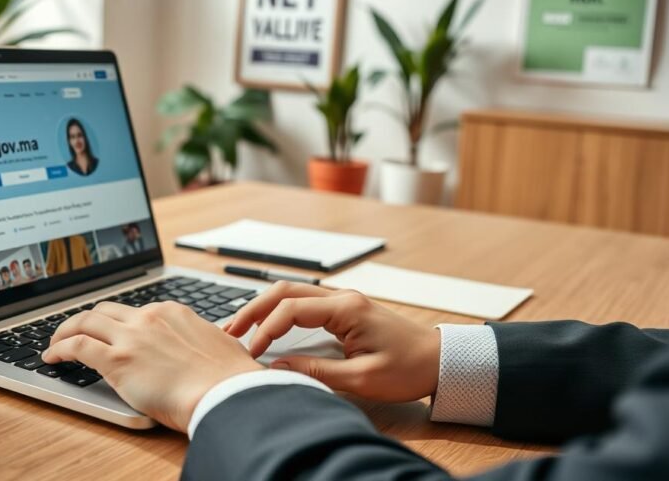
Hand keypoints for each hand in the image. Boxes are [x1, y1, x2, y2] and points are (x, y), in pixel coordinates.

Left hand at [43, 301, 263, 431]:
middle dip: (86, 320)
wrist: (225, 392)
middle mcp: (149, 318)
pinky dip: (60, 348)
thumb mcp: (219, 344)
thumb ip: (202, 341)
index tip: (110, 332)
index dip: (117, 322)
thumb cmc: (228, 378)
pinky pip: (78, 346)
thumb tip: (206, 348)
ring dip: (65, 331)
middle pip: (105, 310)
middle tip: (75, 332)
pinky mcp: (117, 360)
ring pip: (85, 322)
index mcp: (172, 313)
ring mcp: (132, 337)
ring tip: (55, 344)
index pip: (135, 311)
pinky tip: (52, 357)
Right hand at [224, 282, 439, 401]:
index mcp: (347, 308)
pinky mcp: (344, 309)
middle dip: (253, 309)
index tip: (252, 352)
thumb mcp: (362, 378)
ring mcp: (343, 300)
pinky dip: (279, 310)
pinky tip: (267, 325)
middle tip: (229, 331)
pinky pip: (303, 302)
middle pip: (284, 290)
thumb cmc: (408, 368)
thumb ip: (317, 372)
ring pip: (292, 292)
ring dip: (264, 307)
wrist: (439, 359)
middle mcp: (342, 297)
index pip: (291, 308)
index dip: (265, 329)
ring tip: (240, 327)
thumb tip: (278, 367)